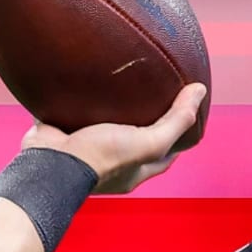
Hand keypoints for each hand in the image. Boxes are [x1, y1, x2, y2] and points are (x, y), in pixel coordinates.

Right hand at [19, 83, 206, 193]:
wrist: (51, 161)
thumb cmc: (102, 157)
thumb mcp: (149, 141)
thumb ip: (175, 120)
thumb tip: (200, 92)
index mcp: (135, 170)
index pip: (166, 155)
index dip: (178, 137)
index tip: (184, 116)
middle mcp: (114, 163)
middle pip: (136, 140)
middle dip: (144, 122)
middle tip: (152, 94)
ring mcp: (88, 149)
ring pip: (105, 127)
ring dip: (112, 110)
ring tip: (120, 83)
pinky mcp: (65, 133)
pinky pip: (77, 114)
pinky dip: (81, 101)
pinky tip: (86, 80)